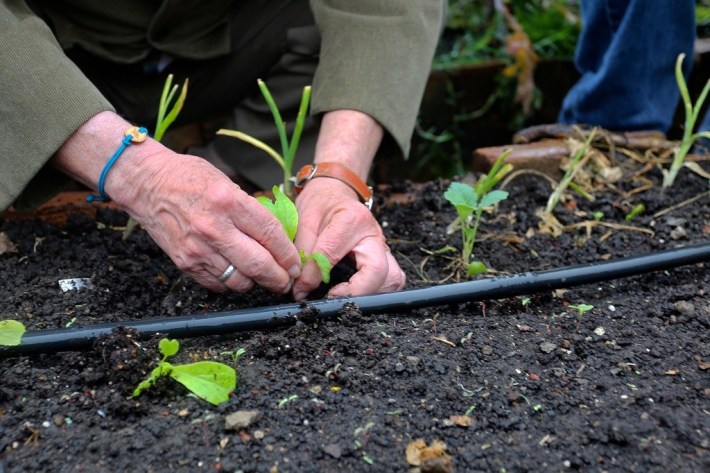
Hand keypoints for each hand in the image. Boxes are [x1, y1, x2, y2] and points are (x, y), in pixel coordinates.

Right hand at [125, 152, 301, 292]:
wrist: (145, 183)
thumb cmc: (188, 178)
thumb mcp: (227, 182)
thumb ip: (251, 210)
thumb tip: (278, 236)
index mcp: (229, 202)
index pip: (271, 235)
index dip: (288, 255)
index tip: (295, 264)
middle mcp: (214, 228)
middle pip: (260, 265)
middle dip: (280, 278)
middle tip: (287, 281)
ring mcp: (198, 249)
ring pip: (240, 281)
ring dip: (255, 283)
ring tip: (261, 277)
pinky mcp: (185, 263)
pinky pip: (217, 285)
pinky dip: (231, 283)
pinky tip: (235, 273)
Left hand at [292, 178, 405, 299]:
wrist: (336, 192)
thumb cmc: (320, 203)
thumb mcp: (304, 221)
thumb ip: (303, 253)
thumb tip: (300, 289)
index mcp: (352, 219)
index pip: (333, 254)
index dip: (315, 276)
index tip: (301, 291)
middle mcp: (374, 233)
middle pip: (378, 271)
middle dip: (356, 292)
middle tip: (332, 299)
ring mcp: (384, 246)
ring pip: (392, 278)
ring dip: (371, 293)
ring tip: (344, 297)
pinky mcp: (385, 256)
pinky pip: (391, 279)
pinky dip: (375, 290)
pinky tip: (355, 292)